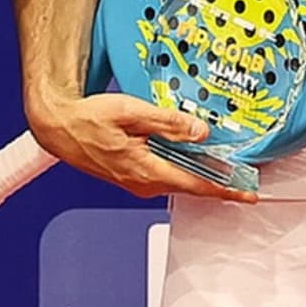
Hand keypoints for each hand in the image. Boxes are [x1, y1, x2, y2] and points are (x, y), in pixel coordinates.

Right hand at [27, 91, 257, 204]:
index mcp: (147, 170)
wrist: (57, 127)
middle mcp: (144, 183)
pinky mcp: (131, 175)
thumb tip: (200, 130)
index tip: (248, 194)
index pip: (196, 185)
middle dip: (219, 181)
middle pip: (191, 185)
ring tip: (222, 162)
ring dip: (199, 173)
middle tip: (245, 177)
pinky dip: (181, 166)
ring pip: (178, 179)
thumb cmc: (87, 119)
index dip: (225, 189)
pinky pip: (165, 174)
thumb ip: (167, 122)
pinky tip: (187, 153)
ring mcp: (137, 182)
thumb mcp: (130, 112)